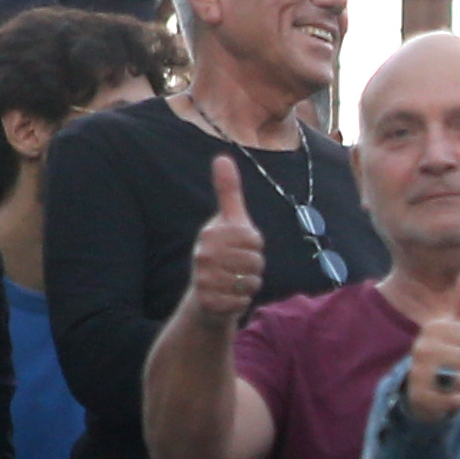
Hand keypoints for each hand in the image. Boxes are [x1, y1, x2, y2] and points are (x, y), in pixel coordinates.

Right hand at [185, 156, 266, 325]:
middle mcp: (203, 254)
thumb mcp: (230, 221)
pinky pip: (243, 301)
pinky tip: (229, 297)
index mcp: (211, 233)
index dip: (254, 246)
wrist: (206, 294)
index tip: (240, 247)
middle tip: (237, 267)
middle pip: (256, 261)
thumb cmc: (224, 253)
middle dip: (254, 267)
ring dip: (249, 285)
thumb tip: (222, 157)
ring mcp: (203, 278)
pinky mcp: (207, 301)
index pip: (254, 239)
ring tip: (234, 281)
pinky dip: (242, 301)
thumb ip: (228, 191)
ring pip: (251, 281)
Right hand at [403, 270, 459, 422]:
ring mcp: (418, 371)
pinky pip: (452, 398)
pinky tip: (451, 397)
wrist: (426, 390)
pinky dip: (458, 400)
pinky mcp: (419, 395)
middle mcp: (422, 347)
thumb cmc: (448, 354)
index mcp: (434, 328)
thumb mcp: (459, 328)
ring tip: (456, 382)